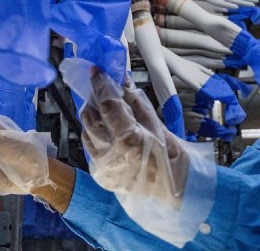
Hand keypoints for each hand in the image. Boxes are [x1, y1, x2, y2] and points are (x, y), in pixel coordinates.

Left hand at [81, 70, 188, 207]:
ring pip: (86, 131)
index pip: (108, 105)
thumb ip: (134, 101)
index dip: (101, 85)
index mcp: (130, 140)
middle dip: (93, 99)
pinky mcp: (100, 174)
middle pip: (91, 117)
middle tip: (99, 87)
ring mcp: (103, 167)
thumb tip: (122, 79)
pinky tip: (105, 128)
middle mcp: (112, 155)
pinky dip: (94, 133)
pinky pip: (90, 147)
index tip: (96, 72)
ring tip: (103, 107)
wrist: (173, 187)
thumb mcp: (155, 123)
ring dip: (92, 116)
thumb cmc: (169, 155)